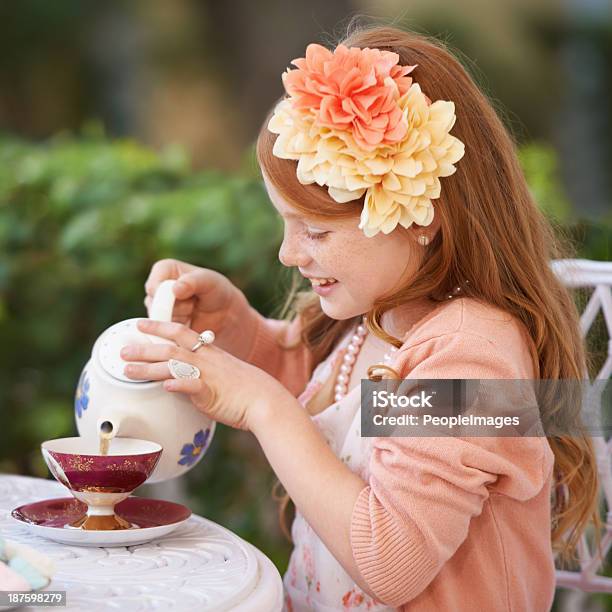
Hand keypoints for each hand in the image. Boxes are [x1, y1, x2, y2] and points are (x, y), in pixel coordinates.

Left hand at [121, 318, 292, 430]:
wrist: (266, 400)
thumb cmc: (246, 390)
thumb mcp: (223, 374)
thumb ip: (202, 373)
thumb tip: (182, 379)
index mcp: (209, 353)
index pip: (181, 332)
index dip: (159, 326)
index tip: (140, 324)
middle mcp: (206, 360)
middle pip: (170, 348)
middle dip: (144, 348)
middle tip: (122, 349)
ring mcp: (208, 376)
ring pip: (174, 366)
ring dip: (148, 368)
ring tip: (127, 371)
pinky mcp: (211, 394)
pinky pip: (193, 387)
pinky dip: (178, 385)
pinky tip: (164, 386)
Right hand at [144, 259, 256, 359]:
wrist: (224, 313)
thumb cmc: (217, 291)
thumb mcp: (209, 281)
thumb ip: (193, 282)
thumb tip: (176, 289)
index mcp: (164, 270)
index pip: (153, 286)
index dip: (166, 296)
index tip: (182, 296)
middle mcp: (156, 288)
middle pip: (154, 306)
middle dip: (174, 310)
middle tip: (192, 306)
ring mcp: (156, 307)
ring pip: (157, 321)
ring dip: (177, 321)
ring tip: (192, 313)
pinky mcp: (161, 325)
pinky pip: (161, 333)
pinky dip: (175, 332)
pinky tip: (189, 325)